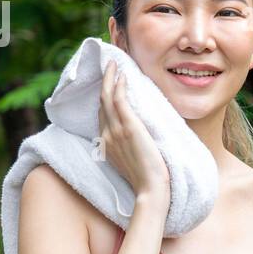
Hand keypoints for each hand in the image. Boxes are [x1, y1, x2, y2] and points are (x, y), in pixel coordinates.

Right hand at [98, 61, 168, 202]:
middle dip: (104, 81)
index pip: (102, 113)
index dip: (104, 96)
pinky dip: (119, 86)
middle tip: (109, 65)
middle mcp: (107, 135)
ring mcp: (116, 131)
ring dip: (110, 78)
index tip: (109, 82)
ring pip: (107, 97)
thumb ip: (128, 146)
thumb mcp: (132, 160)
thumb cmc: (147, 178)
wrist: (151, 190)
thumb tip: (136, 135)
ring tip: (114, 63)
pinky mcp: (129, 128)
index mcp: (106, 143)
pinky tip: (123, 76)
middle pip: (101, 102)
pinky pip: (119, 101)